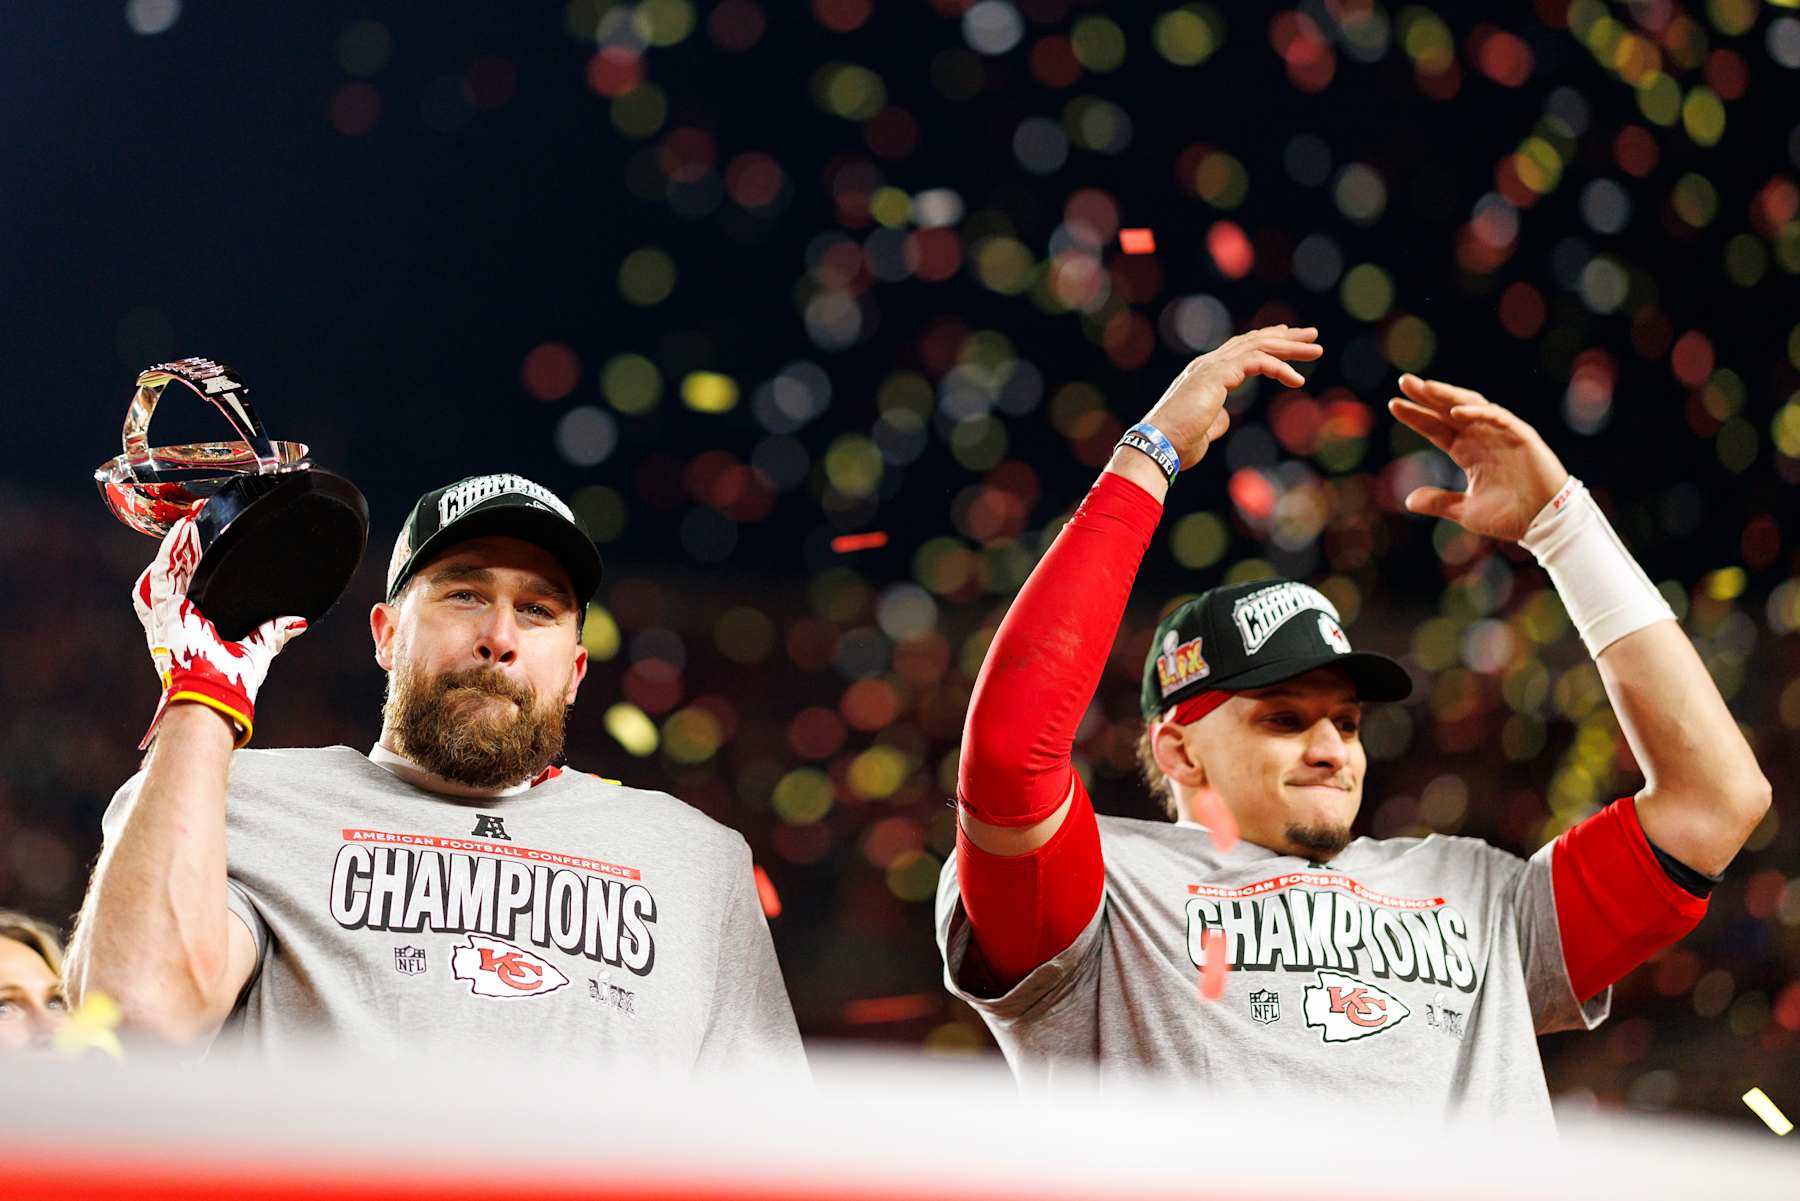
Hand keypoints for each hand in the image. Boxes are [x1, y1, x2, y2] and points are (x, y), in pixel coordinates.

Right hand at [132, 513, 306, 749]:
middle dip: (184, 548)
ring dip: (178, 545)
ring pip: (167, 571)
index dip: (193, 564)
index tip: (205, 541)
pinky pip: (163, 576)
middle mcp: (177, 618)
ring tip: (191, 521)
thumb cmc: (232, 680)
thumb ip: (274, 631)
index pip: (190, 586)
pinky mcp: (165, 614)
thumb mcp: (258, 648)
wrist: (218, 695)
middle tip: (196, 523)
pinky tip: (183, 531)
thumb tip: (299, 621)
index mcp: (194, 624)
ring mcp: (167, 616)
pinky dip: (171, 552)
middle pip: (176, 574)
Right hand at [1142, 325, 1322, 466]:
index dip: (1266, 342)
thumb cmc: (1178, 443)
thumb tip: (1227, 418)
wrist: (1160, 445)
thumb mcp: (1205, 430)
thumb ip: (1217, 420)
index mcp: (1205, 374)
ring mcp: (1212, 366)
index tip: (1288, 339)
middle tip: (1312, 337)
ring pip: (1259, 346)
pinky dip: (1280, 368)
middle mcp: (1208, 364)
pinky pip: (1258, 362)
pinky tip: (1298, 380)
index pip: (1240, 349)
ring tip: (1316, 350)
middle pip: (1253, 340)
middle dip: (1285, 338)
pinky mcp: (1218, 374)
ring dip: (1290, 347)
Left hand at [1388, 374, 1569, 542]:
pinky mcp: (1521, 436)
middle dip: (1428, 396)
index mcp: (1468, 451)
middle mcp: (1482, 438)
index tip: (1394, 404)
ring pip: (1472, 407)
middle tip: (1404, 382)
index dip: (1416, 416)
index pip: (1436, 428)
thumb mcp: (1465, 510)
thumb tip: (1408, 501)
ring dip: (1449, 396)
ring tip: (1426, 387)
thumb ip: (1439, 502)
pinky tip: (1455, 412)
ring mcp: (1501, 434)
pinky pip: (1497, 418)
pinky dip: (1477, 414)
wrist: (1544, 523)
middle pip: (1449, 411)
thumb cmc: (1510, 515)